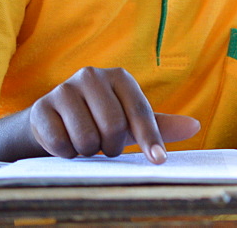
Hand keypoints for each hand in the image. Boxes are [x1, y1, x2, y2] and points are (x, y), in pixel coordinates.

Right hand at [29, 67, 199, 163]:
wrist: (50, 122)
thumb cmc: (99, 120)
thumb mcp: (130, 122)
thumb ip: (159, 125)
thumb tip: (195, 126)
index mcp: (119, 77)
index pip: (140, 111)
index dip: (150, 139)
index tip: (159, 161)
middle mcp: (92, 76)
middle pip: (114, 125)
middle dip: (112, 146)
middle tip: (106, 147)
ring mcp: (64, 89)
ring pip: (86, 136)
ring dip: (88, 151)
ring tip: (85, 143)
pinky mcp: (41, 107)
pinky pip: (61, 143)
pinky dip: (67, 153)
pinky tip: (65, 143)